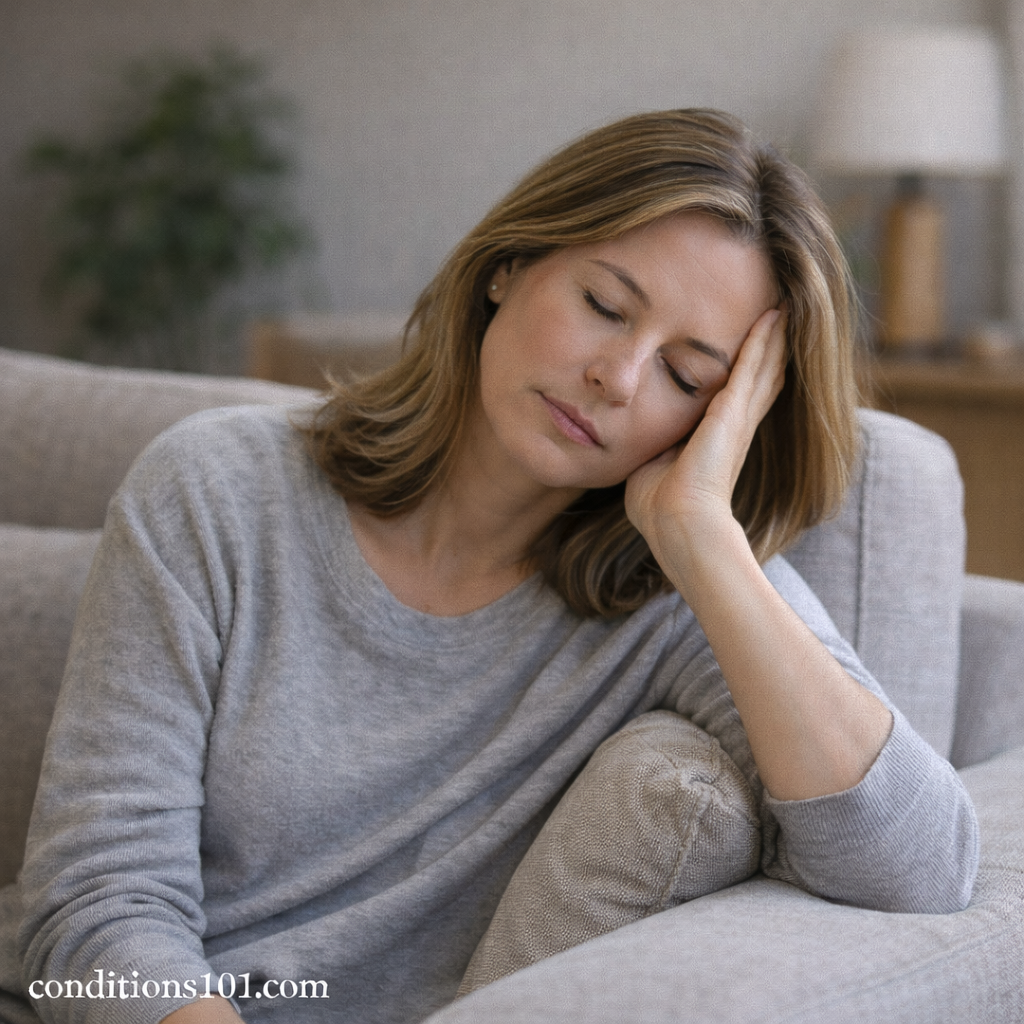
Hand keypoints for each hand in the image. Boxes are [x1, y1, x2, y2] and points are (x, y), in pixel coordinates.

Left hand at [624, 306, 786, 578]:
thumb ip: (653, 449)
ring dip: (772, 336)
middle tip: (781, 315)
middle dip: (770, 347)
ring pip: (763, 366)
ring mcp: (738, 417)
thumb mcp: (652, 466)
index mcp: (717, 439)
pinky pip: (751, 365)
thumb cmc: (660, 506)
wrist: (677, 522)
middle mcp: (735, 426)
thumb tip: (638, 443)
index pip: (738, 398)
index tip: (754, 349)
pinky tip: (772, 314)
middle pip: (761, 377)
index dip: (749, 373)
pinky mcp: (733, 411)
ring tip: (782, 307)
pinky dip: (763, 339)